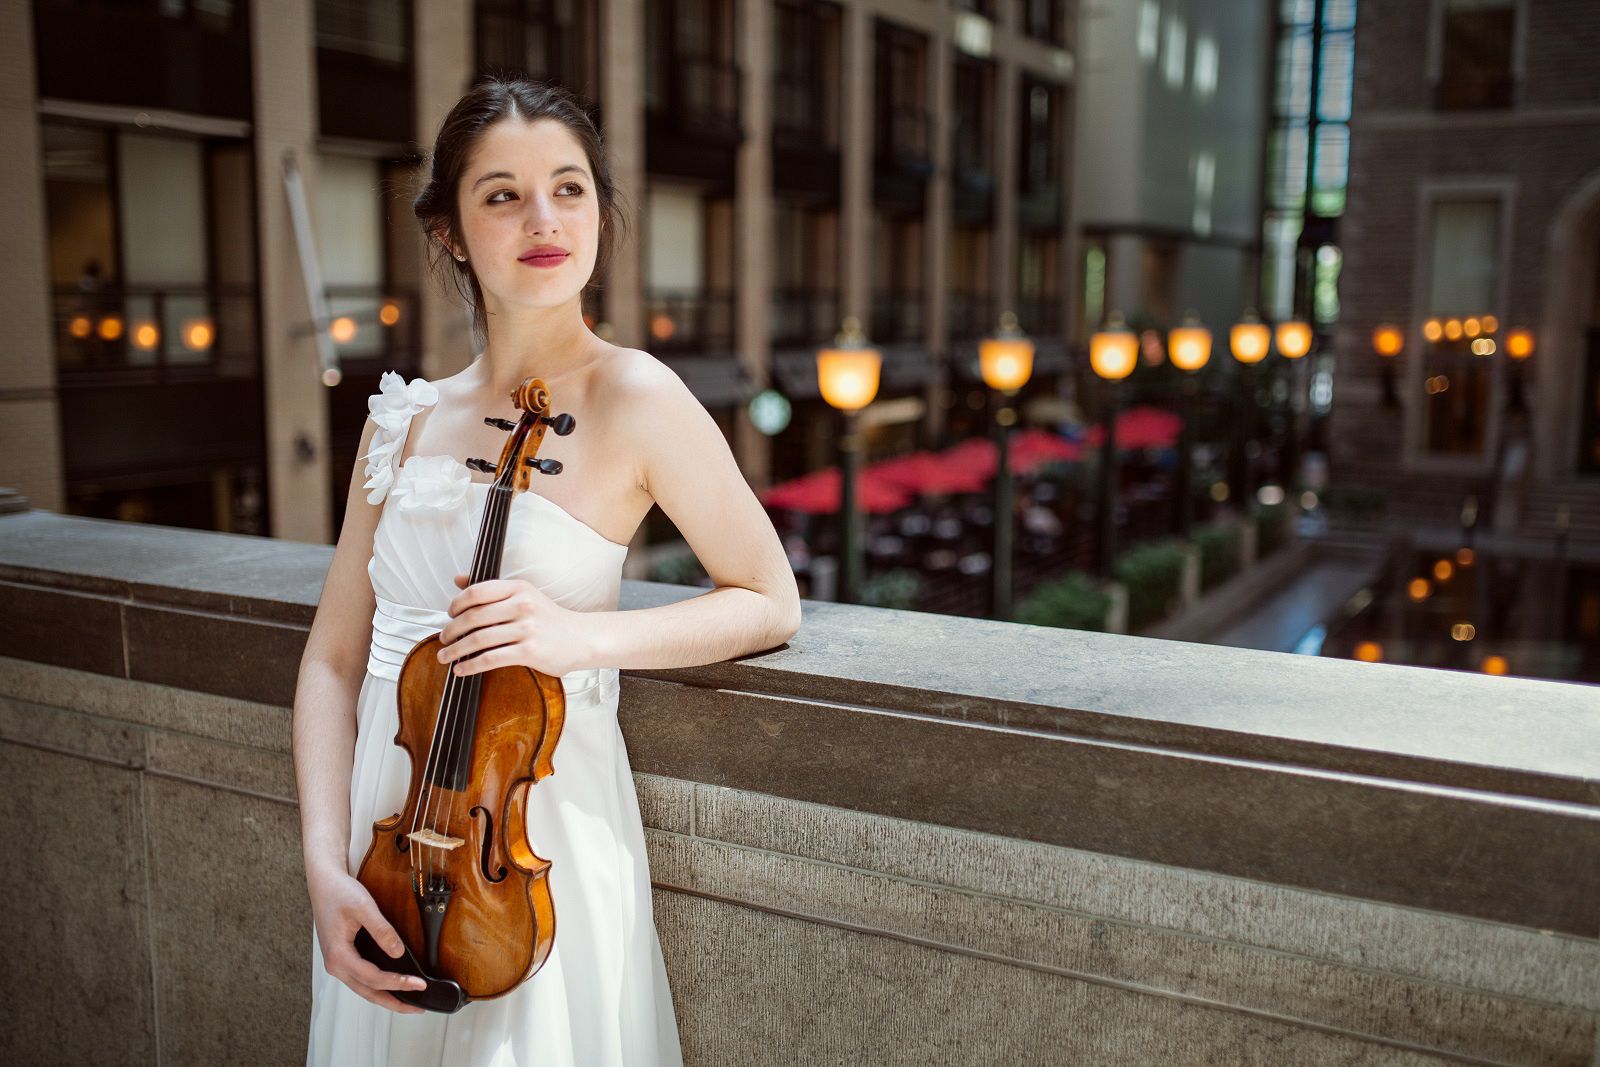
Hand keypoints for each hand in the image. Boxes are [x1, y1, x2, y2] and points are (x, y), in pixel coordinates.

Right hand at [308, 866, 426, 1013]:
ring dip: (386, 996)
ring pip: (363, 988)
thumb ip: (382, 930)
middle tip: (418, 1007)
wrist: (324, 883)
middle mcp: (335, 964)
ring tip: (409, 1002)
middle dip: (394, 1002)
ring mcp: (337, 963)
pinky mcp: (342, 958)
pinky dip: (377, 985)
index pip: (373, 978)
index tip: (419, 984)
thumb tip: (398, 952)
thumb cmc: (339, 892)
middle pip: (368, 992)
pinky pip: (361, 978)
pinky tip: (392, 985)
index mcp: (338, 955)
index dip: (398, 983)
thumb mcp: (363, 907)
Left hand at [436, 574, 595, 677]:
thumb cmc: (548, 618)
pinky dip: (471, 666)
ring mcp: (527, 629)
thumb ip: (491, 589)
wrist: (581, 638)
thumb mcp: (523, 595)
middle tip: (443, 640)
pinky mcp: (529, 652)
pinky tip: (461, 670)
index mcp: (519, 588)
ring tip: (444, 657)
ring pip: (479, 640)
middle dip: (451, 631)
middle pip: (473, 617)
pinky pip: (491, 659)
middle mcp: (523, 605)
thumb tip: (458, 579)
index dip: (456, 604)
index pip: (476, 592)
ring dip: (455, 650)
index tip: (449, 616)